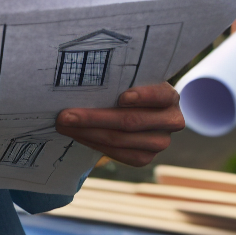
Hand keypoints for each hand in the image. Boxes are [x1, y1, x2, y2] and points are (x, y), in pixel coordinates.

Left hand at [55, 84, 185, 167]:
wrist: (135, 111)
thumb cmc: (128, 88)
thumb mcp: (131, 80)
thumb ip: (119, 78)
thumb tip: (83, 77)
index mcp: (169, 96)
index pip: (161, 95)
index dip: (143, 96)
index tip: (121, 97)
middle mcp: (171, 121)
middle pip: (132, 121)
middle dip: (95, 117)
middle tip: (66, 114)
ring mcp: (160, 142)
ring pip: (121, 139)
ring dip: (88, 132)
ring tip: (64, 125)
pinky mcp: (146, 158)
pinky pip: (118, 154)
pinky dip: (94, 143)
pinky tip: (77, 135)